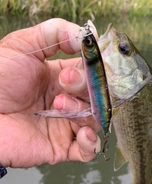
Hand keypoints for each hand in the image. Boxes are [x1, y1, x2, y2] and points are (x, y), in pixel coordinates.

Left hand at [0, 18, 100, 167]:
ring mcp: (65, 125)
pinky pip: (87, 151)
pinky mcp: (60, 147)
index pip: (93, 73)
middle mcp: (68, 101)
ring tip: (59, 106)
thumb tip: (86, 35)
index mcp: (62, 78)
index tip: (86, 62)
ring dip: (84, 113)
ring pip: (95, 121)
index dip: (95, 68)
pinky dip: (91, 143)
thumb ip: (53, 33)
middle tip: (65, 83)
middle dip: (87, 88)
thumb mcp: (21, 46)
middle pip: (97, 97)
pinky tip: (83, 133)